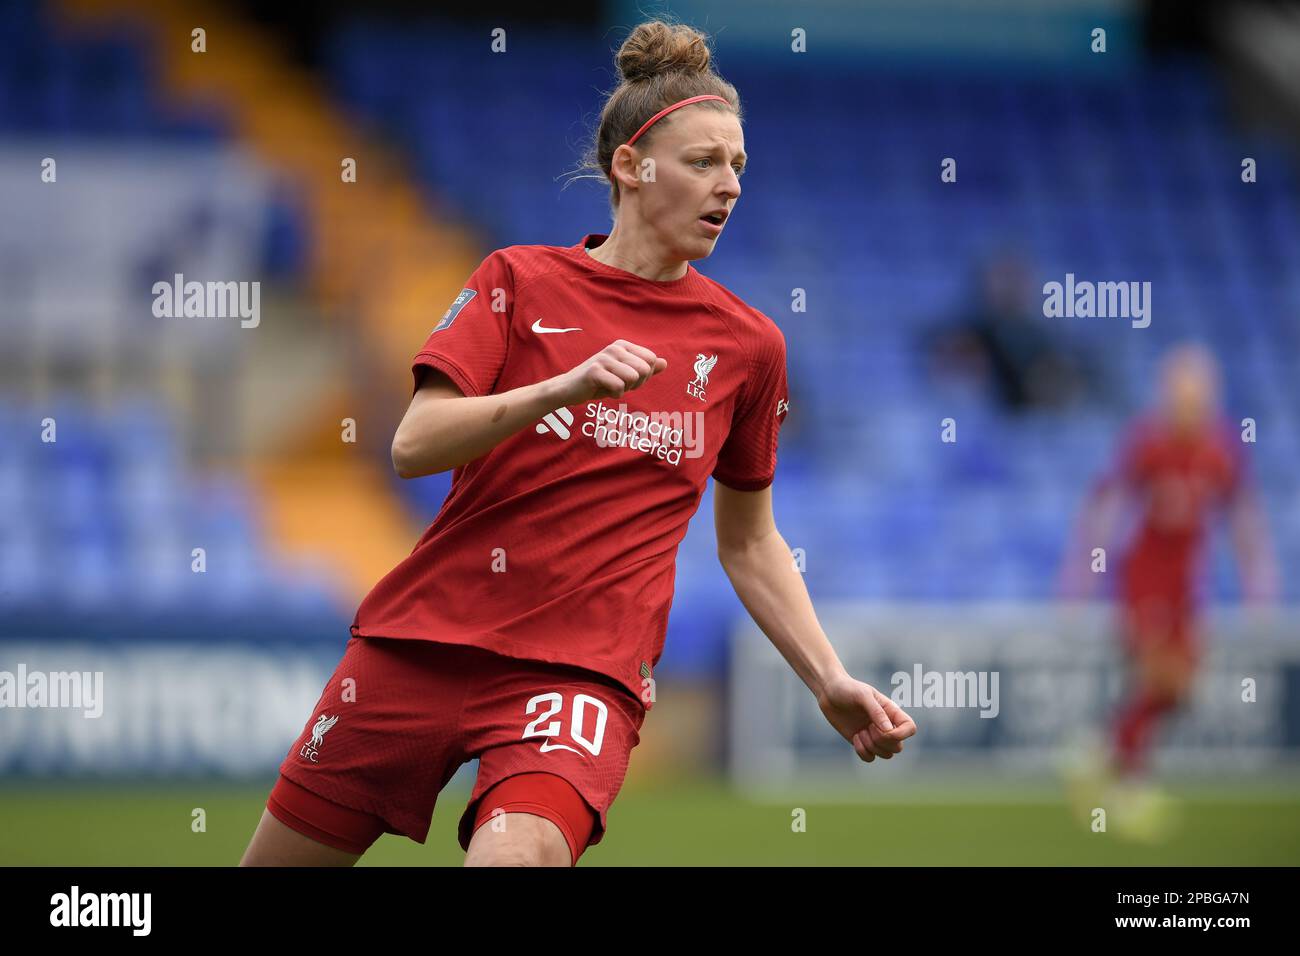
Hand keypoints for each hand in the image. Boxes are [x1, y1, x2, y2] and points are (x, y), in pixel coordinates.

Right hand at [551, 339, 666, 405]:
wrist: (569, 389)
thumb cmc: (599, 382)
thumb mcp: (624, 374)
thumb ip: (645, 368)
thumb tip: (664, 362)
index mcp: (623, 345)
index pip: (651, 360)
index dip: (644, 375)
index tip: (627, 378)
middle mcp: (614, 348)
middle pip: (644, 369)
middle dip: (635, 383)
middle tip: (618, 384)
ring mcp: (604, 358)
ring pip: (633, 378)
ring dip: (624, 389)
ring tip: (610, 386)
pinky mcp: (595, 371)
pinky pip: (619, 387)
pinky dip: (614, 394)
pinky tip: (602, 390)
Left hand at [816, 673, 915, 762]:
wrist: (829, 693)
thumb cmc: (848, 689)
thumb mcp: (863, 695)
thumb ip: (876, 711)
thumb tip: (889, 731)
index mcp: (891, 712)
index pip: (910, 728)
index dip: (901, 735)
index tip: (884, 729)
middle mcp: (886, 725)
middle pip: (898, 747)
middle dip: (882, 741)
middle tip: (868, 727)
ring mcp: (874, 735)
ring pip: (886, 755)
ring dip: (871, 746)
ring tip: (860, 731)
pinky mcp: (862, 742)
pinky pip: (870, 758)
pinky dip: (863, 751)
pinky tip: (855, 737)